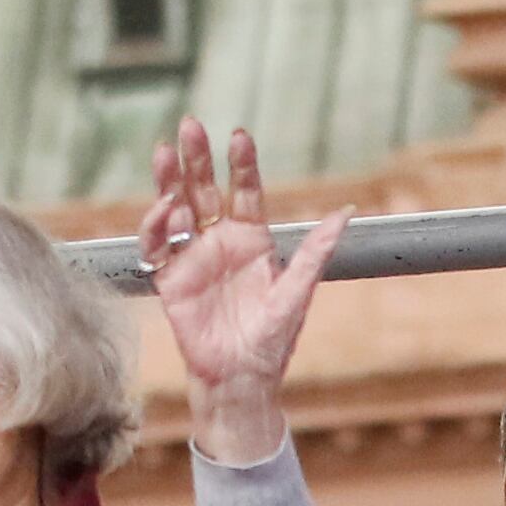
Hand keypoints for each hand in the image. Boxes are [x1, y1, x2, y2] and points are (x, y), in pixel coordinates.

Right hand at [142, 119, 343, 466]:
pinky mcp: (169, 280)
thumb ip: (316, 251)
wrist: (240, 379)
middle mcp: (219, 242)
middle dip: (198, 158)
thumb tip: (348, 211)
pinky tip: (164, 209)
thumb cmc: (271, 341)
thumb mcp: (298, 293)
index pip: (244, 191)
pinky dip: (156, 226)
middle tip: (190, 126)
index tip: (239, 135)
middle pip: (205, 189)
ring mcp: (193, 258)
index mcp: (251, 240)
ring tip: (165, 151)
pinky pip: (157, 246)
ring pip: (176, 208)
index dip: (241, 164)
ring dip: (169, 181)